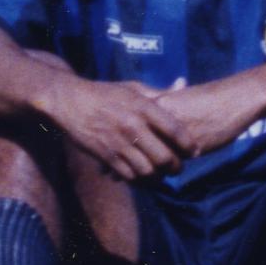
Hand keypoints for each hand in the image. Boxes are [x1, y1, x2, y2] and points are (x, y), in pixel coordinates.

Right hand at [48, 78, 195, 181]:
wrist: (70, 101)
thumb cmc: (106, 93)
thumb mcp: (134, 87)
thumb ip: (160, 92)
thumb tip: (183, 84)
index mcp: (143, 107)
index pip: (174, 130)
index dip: (188, 144)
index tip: (195, 151)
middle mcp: (132, 126)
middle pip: (163, 157)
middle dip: (175, 167)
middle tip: (179, 168)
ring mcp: (118, 143)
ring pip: (146, 170)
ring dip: (158, 177)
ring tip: (163, 175)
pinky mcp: (105, 156)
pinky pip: (127, 176)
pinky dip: (139, 180)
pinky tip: (143, 177)